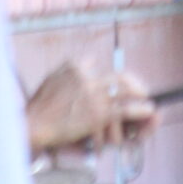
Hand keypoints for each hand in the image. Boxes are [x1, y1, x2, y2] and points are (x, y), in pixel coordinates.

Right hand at [24, 60, 157, 151]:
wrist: (34, 124)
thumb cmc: (40, 106)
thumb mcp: (53, 77)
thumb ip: (73, 67)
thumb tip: (91, 59)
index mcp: (76, 67)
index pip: (98, 64)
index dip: (108, 73)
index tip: (117, 79)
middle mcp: (88, 78)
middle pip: (119, 77)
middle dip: (133, 82)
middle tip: (141, 88)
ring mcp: (94, 96)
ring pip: (125, 92)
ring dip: (139, 94)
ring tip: (147, 99)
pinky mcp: (98, 115)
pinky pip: (124, 110)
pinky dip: (139, 109)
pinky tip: (148, 109)